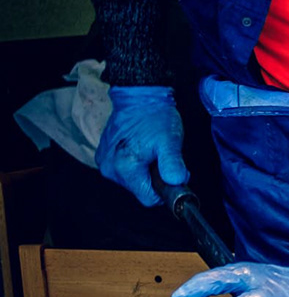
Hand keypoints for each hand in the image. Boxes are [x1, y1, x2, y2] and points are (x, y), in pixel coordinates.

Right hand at [97, 86, 187, 206]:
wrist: (139, 97)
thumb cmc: (155, 118)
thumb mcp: (170, 141)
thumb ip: (173, 164)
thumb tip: (176, 182)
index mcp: (125, 168)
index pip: (149, 199)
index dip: (165, 189)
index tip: (171, 171)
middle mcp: (110, 169)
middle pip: (141, 190)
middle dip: (155, 178)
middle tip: (162, 156)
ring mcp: (105, 163)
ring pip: (134, 181)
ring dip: (146, 171)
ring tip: (151, 150)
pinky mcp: (103, 157)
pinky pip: (124, 170)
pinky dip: (135, 164)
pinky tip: (140, 148)